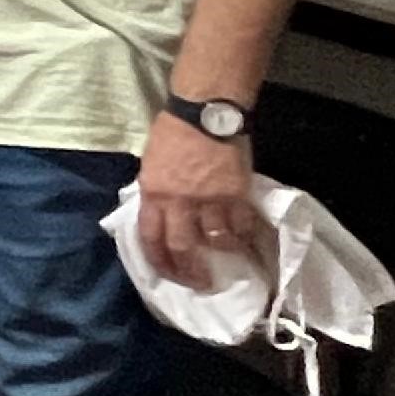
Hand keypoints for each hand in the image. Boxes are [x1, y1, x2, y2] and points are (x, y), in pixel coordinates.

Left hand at [134, 110, 261, 286]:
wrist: (205, 113)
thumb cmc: (173, 133)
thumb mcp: (151, 164)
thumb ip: (156, 192)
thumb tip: (161, 215)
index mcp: (153, 194)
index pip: (150, 238)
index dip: (159, 262)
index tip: (169, 275)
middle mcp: (179, 202)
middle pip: (183, 248)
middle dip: (191, 271)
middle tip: (201, 282)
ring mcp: (209, 200)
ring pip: (216, 240)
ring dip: (221, 251)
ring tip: (227, 256)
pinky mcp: (236, 193)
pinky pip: (240, 224)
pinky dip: (242, 234)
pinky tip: (244, 237)